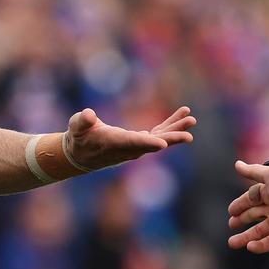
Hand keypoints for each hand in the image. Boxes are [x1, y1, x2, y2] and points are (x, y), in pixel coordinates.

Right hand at [68, 106, 195, 168]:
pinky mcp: (140, 141)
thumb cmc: (78, 137)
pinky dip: (171, 124)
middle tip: (188, 135)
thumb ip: (82, 121)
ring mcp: (137, 146)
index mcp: (114, 143)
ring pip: (160, 137)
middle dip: (170, 138)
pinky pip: (159, 133)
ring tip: (191, 119)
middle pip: (153, 143)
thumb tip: (88, 115)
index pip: (133, 143)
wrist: (81, 154)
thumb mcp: (76, 127)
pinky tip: (183, 115)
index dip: (147, 143)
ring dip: (175, 128)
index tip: (163, 144)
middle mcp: (129, 148)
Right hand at [227, 161, 268, 252]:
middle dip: (241, 220)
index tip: (230, 211)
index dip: (240, 205)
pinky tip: (249, 246)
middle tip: (231, 225)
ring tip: (232, 243)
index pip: (251, 200)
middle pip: (254, 216)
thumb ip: (252, 172)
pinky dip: (259, 246)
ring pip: (259, 232)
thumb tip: (236, 164)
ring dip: (246, 237)